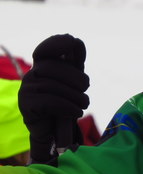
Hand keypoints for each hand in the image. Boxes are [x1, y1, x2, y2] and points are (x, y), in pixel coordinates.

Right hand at [18, 34, 89, 162]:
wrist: (55, 132)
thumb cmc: (66, 104)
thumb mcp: (73, 83)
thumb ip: (75, 64)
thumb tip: (76, 42)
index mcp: (43, 66)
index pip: (45, 49)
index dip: (57, 44)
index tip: (74, 41)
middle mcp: (32, 74)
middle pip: (55, 68)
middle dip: (77, 79)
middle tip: (85, 91)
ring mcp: (26, 89)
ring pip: (54, 87)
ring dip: (76, 98)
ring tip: (82, 106)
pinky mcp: (26, 104)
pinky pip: (50, 101)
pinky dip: (68, 107)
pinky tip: (76, 112)